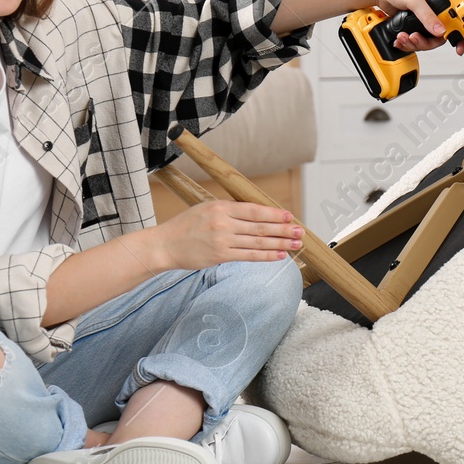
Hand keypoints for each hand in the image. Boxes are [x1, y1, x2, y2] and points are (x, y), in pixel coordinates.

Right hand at [156, 199, 302, 268]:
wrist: (164, 245)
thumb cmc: (185, 226)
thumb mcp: (206, 209)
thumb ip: (229, 211)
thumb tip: (256, 214)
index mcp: (221, 207)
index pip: (254, 210)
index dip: (274, 213)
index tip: (289, 216)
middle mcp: (223, 223)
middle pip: (260, 226)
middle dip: (283, 229)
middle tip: (300, 231)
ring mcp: (222, 240)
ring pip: (258, 241)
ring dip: (280, 243)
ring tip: (295, 244)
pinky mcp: (220, 256)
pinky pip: (248, 256)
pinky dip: (266, 255)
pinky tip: (279, 255)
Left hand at [369, 0, 463, 54]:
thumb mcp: (414, 0)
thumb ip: (427, 16)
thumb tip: (440, 30)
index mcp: (439, 2)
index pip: (453, 21)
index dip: (456, 35)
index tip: (458, 48)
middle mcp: (432, 12)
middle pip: (438, 36)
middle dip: (425, 42)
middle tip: (414, 38)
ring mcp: (422, 20)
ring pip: (425, 40)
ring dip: (414, 43)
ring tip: (402, 37)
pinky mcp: (412, 26)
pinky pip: (414, 40)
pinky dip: (407, 43)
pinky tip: (400, 40)